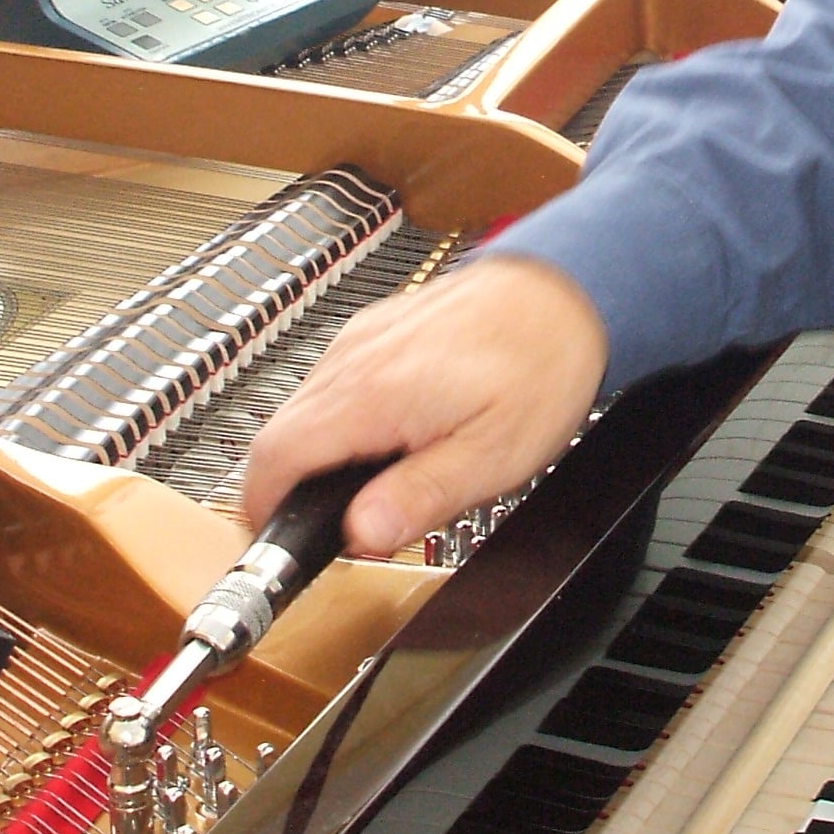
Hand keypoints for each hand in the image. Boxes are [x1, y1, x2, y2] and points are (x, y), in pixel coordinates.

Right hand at [240, 254, 607, 555]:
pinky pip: (329, 387)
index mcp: (373, 393)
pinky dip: (336, 425)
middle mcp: (353, 361)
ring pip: (301, 412)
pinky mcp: (372, 335)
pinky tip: (385, 442)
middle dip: (292, 490)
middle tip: (339, 528)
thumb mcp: (493, 456)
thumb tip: (361, 533)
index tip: (282, 542)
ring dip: (316, 457)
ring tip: (373, 488)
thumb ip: (420, 497)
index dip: (266, 509)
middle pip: (278, 436)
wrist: (566, 292)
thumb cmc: (541, 366)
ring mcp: (359, 343)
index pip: (275, 457)